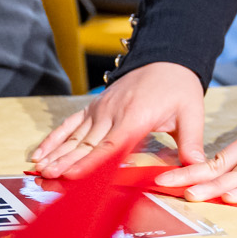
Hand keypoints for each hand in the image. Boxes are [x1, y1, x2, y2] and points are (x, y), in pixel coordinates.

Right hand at [30, 61, 203, 178]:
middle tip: (48, 179)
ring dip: (56, 154)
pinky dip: (54, 138)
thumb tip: (197, 168)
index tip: (72, 176)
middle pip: (86, 145)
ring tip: (39, 171)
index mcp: (136, 117)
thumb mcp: (191, 113)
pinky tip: (40, 153)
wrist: (167, 58)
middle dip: (66, 163)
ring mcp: (100, 110)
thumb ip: (191, 143)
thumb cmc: (179, 87)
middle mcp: (113, 113)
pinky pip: (70, 124)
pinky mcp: (94, 107)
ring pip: (75, 137)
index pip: (110, 146)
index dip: (90, 163)